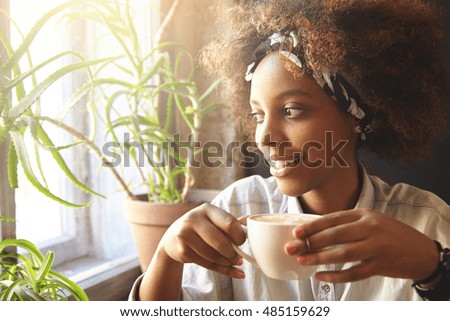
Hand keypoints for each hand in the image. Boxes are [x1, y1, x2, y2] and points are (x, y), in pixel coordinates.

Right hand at [158, 203, 246, 278]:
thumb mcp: (214, 220)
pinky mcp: (182, 251)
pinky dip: (220, 269)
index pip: (229, 223)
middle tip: (238, 258)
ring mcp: (185, 235)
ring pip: (213, 255)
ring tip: (232, 262)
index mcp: (207, 209)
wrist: (173, 238)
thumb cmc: (201, 228)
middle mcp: (194, 219)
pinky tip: (228, 269)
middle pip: (220, 241)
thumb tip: (251, 219)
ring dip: (226, 263)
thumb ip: (231, 222)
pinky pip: (206, 263)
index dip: (239, 236)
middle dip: (232, 253)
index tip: (242, 242)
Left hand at [284, 208, 439, 282]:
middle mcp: (370, 228)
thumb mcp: (372, 221)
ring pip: (342, 254)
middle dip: (310, 242)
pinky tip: (322, 276)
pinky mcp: (380, 265)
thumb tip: (317, 230)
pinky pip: (354, 272)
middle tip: (291, 248)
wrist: (421, 251)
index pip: (333, 219)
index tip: (296, 232)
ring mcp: (376, 247)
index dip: (313, 226)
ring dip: (319, 258)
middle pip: (334, 236)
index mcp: (365, 214)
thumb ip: (349, 224)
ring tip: (302, 260)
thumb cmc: (391, 234)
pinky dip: (336, 276)